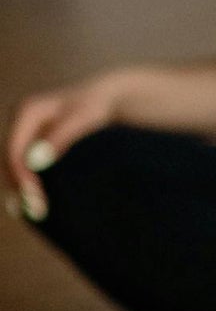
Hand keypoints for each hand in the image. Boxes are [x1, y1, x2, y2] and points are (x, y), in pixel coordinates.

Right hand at [8, 73, 127, 219]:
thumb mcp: (84, 118)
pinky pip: (25, 166)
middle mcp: (20, 121)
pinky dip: (29, 182)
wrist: (109, 97)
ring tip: (37, 212)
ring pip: (16, 166)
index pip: (15, 150)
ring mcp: (25, 132)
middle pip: (12, 160)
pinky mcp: (33, 142)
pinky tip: (36, 201)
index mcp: (27, 111)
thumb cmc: (98, 107)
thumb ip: (60, 137)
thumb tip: (35, 161)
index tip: (34, 196)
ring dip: (23, 188)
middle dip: (21, 187)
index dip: (21, 176)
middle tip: (38, 211)